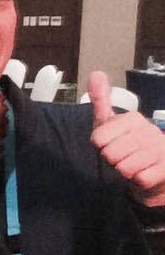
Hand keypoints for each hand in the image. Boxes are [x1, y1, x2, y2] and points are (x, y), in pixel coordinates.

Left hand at [89, 71, 164, 207]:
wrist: (153, 171)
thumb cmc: (126, 146)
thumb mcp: (109, 124)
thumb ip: (101, 101)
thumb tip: (96, 73)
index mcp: (133, 119)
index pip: (98, 139)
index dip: (100, 147)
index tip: (111, 144)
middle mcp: (150, 130)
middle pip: (110, 155)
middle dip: (112, 161)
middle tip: (123, 157)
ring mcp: (161, 148)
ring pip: (125, 168)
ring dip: (125, 171)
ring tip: (133, 165)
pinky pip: (141, 179)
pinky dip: (138, 181)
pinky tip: (144, 173)